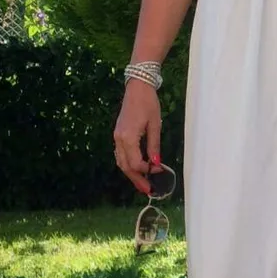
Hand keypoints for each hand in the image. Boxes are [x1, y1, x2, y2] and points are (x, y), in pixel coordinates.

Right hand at [114, 82, 161, 196]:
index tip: (159, 171)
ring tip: (143, 183)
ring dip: (131, 173)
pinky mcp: (118, 134)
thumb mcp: (155, 124)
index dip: (147, 170)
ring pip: (121, 161)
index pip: (135, 163)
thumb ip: (154, 145)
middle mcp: (119, 139)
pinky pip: (120, 154)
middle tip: (148, 190)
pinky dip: (128, 163)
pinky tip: (137, 168)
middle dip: (136, 179)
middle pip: (125, 166)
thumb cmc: (148, 103)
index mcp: (128, 137)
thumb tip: (156, 163)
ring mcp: (116, 136)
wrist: (137, 87)